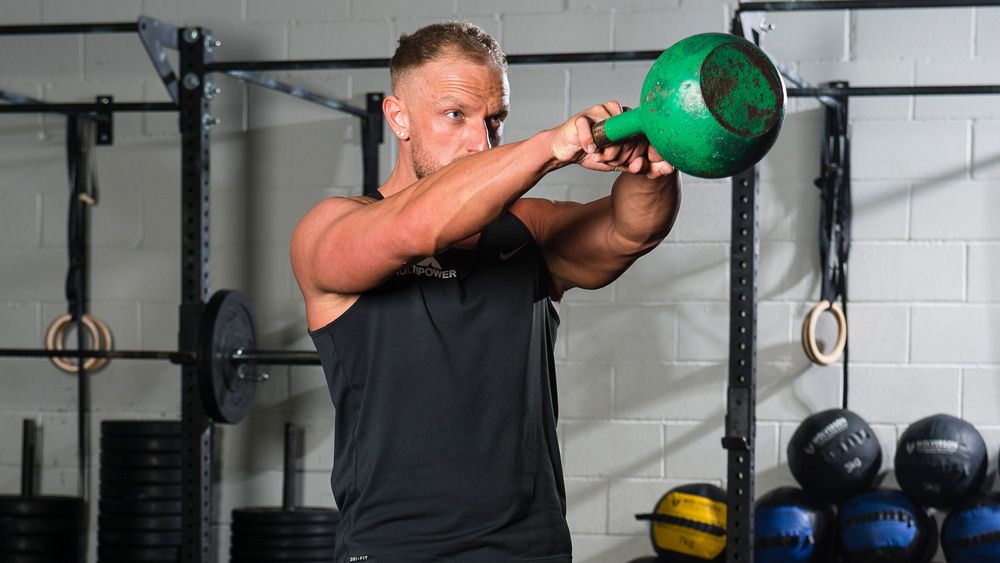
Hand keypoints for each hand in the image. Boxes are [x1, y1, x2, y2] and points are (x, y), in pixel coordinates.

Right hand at [549, 101, 675, 179]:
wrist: (565, 151)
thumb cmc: (593, 153)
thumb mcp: (619, 163)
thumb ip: (641, 165)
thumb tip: (669, 168)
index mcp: (627, 121)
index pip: (644, 133)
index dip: (638, 151)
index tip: (631, 161)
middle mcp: (615, 112)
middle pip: (629, 135)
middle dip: (620, 154)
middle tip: (609, 160)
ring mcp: (599, 112)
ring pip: (612, 131)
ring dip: (607, 149)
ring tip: (600, 155)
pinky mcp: (581, 117)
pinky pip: (590, 129)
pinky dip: (590, 142)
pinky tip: (590, 150)